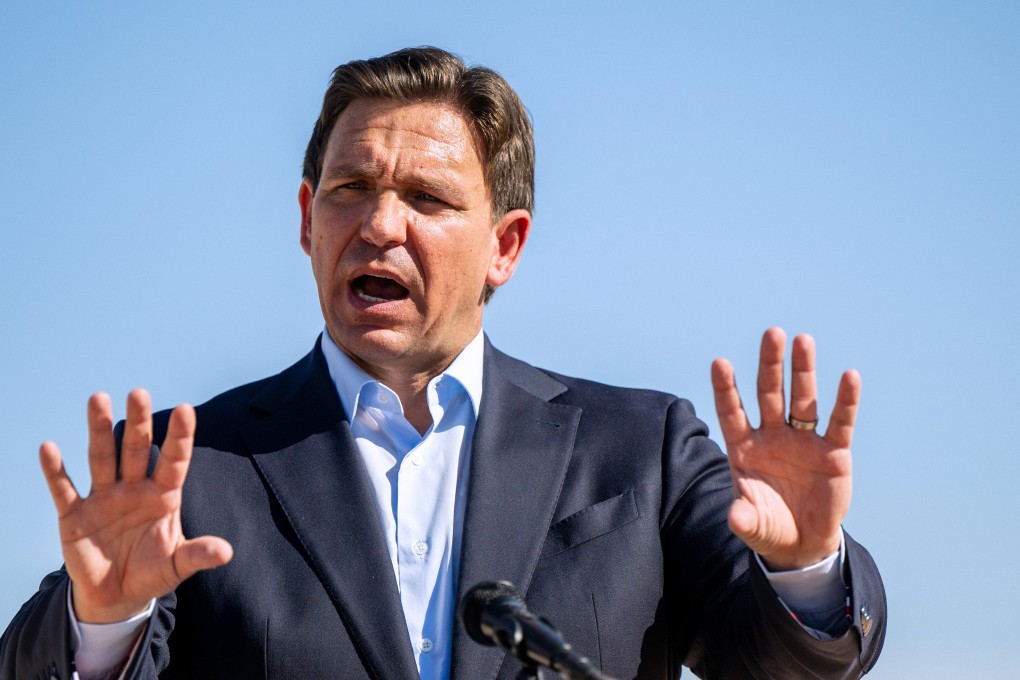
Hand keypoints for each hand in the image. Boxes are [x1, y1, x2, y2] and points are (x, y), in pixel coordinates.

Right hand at [39, 389, 232, 622]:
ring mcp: (104, 498)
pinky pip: (64, 489)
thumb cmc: (151, 573)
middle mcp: (134, 489)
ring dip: (98, 430)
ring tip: (98, 398)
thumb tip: (226, 552)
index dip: (180, 436)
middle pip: (136, 449)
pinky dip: (55, 470)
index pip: (174, 460)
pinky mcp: (75, 515)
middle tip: (139, 393)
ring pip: (102, 458)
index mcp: (163, 496)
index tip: (186, 408)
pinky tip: (49, 448)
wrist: (116, 596)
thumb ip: (197, 554)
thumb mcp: (176, 566)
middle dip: (138, 422)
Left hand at [711, 328, 858, 569]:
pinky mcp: (833, 451)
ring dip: (803, 371)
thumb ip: (745, 518)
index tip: (720, 362)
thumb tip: (735, 517)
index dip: (726, 389)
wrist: (801, 541)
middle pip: (768, 394)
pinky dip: (845, 401)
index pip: (732, 411)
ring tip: (803, 340)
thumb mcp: (754, 524)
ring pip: (802, 399)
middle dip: (770, 365)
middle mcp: (772, 436)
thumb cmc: (768, 525)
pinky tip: (849, 376)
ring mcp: (803, 440)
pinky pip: (839, 422)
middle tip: (772, 333)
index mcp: (744, 447)